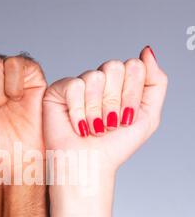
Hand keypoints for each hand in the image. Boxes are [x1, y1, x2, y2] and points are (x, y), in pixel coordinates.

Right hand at [43, 46, 167, 175]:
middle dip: (115, 102)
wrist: (89, 164)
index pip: (134, 67)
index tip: (126, 119)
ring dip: (96, 111)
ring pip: (95, 77)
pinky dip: (79, 112)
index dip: (132, 95)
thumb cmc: (115, 146)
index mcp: (122, 84)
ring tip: (93, 128)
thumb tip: (146, 51)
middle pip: (115, 67)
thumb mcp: (149, 116)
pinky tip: (77, 126)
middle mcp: (102, 80)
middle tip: (109, 124)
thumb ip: (156, 81)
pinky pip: (75, 86)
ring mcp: (81, 83)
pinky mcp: (59, 90)